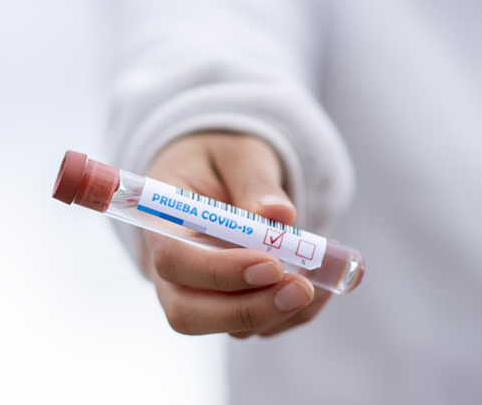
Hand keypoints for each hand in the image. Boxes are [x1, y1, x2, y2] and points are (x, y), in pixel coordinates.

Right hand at [142, 133, 331, 336]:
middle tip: (301, 289)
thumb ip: (254, 180)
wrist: (222, 172)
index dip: (219, 271)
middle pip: (189, 313)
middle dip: (249, 310)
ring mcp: (199, 295)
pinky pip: (262, 326)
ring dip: (280, 311)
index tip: (271, 264)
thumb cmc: (221, 159)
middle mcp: (171, 269)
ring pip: (231, 327)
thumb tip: (278, 215)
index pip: (173, 260)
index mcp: (160, 222)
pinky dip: (296, 314)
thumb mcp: (239, 153)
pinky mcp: (231, 307)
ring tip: (321, 276)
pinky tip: (321, 284)